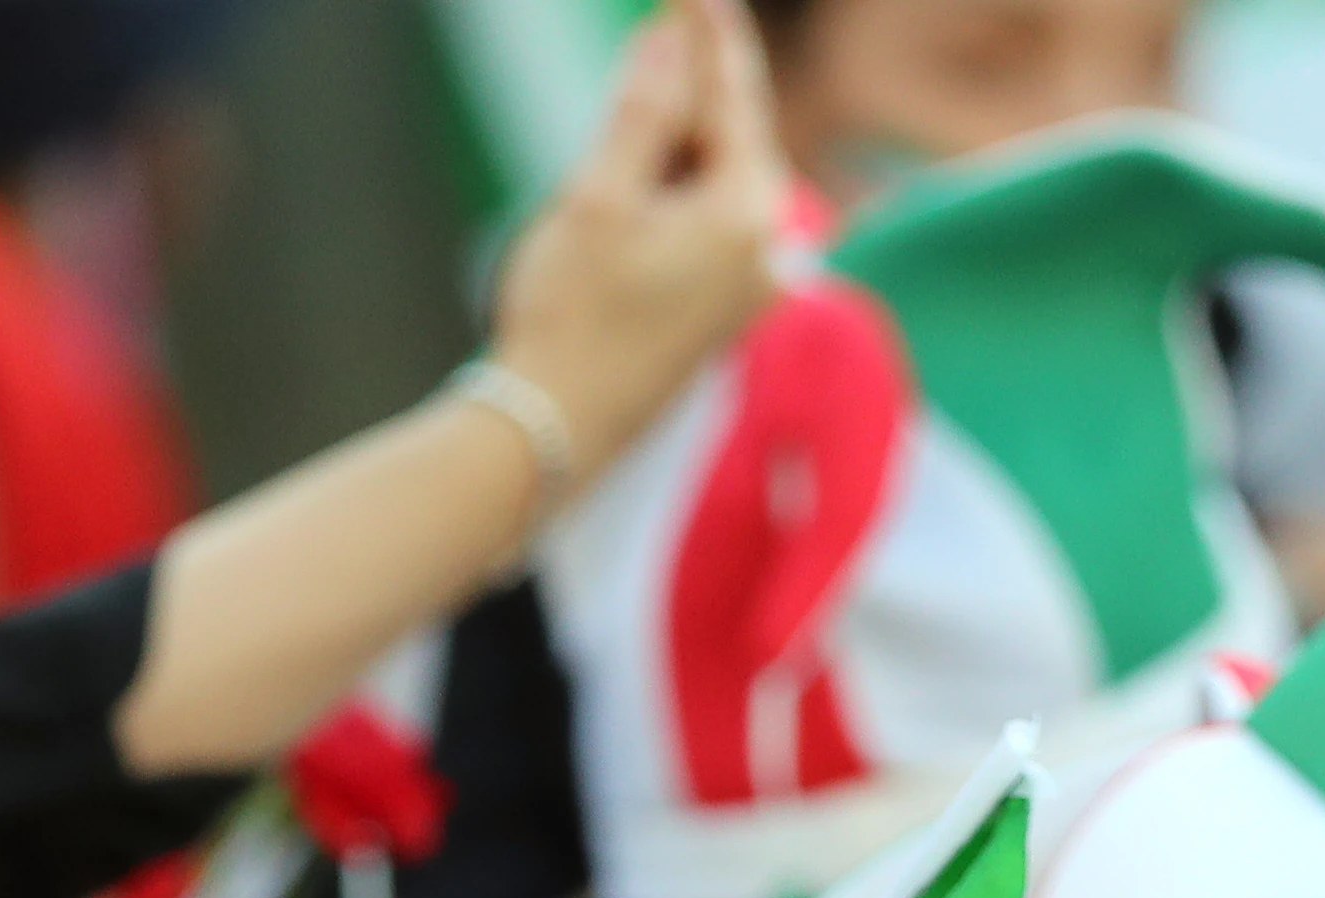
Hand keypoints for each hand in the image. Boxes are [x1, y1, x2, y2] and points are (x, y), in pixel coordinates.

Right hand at [486, 0, 788, 472]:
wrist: (556, 431)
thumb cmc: (572, 316)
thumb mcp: (599, 194)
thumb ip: (643, 110)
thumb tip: (672, 38)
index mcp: (747, 212)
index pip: (734, 94)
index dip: (710, 33)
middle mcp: (768, 248)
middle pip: (726, 135)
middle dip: (682, 94)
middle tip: (647, 52)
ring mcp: (751, 283)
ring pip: (709, 180)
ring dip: (663, 150)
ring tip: (607, 167)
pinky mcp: (722, 308)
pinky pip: (702, 224)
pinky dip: (665, 195)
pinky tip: (621, 200)